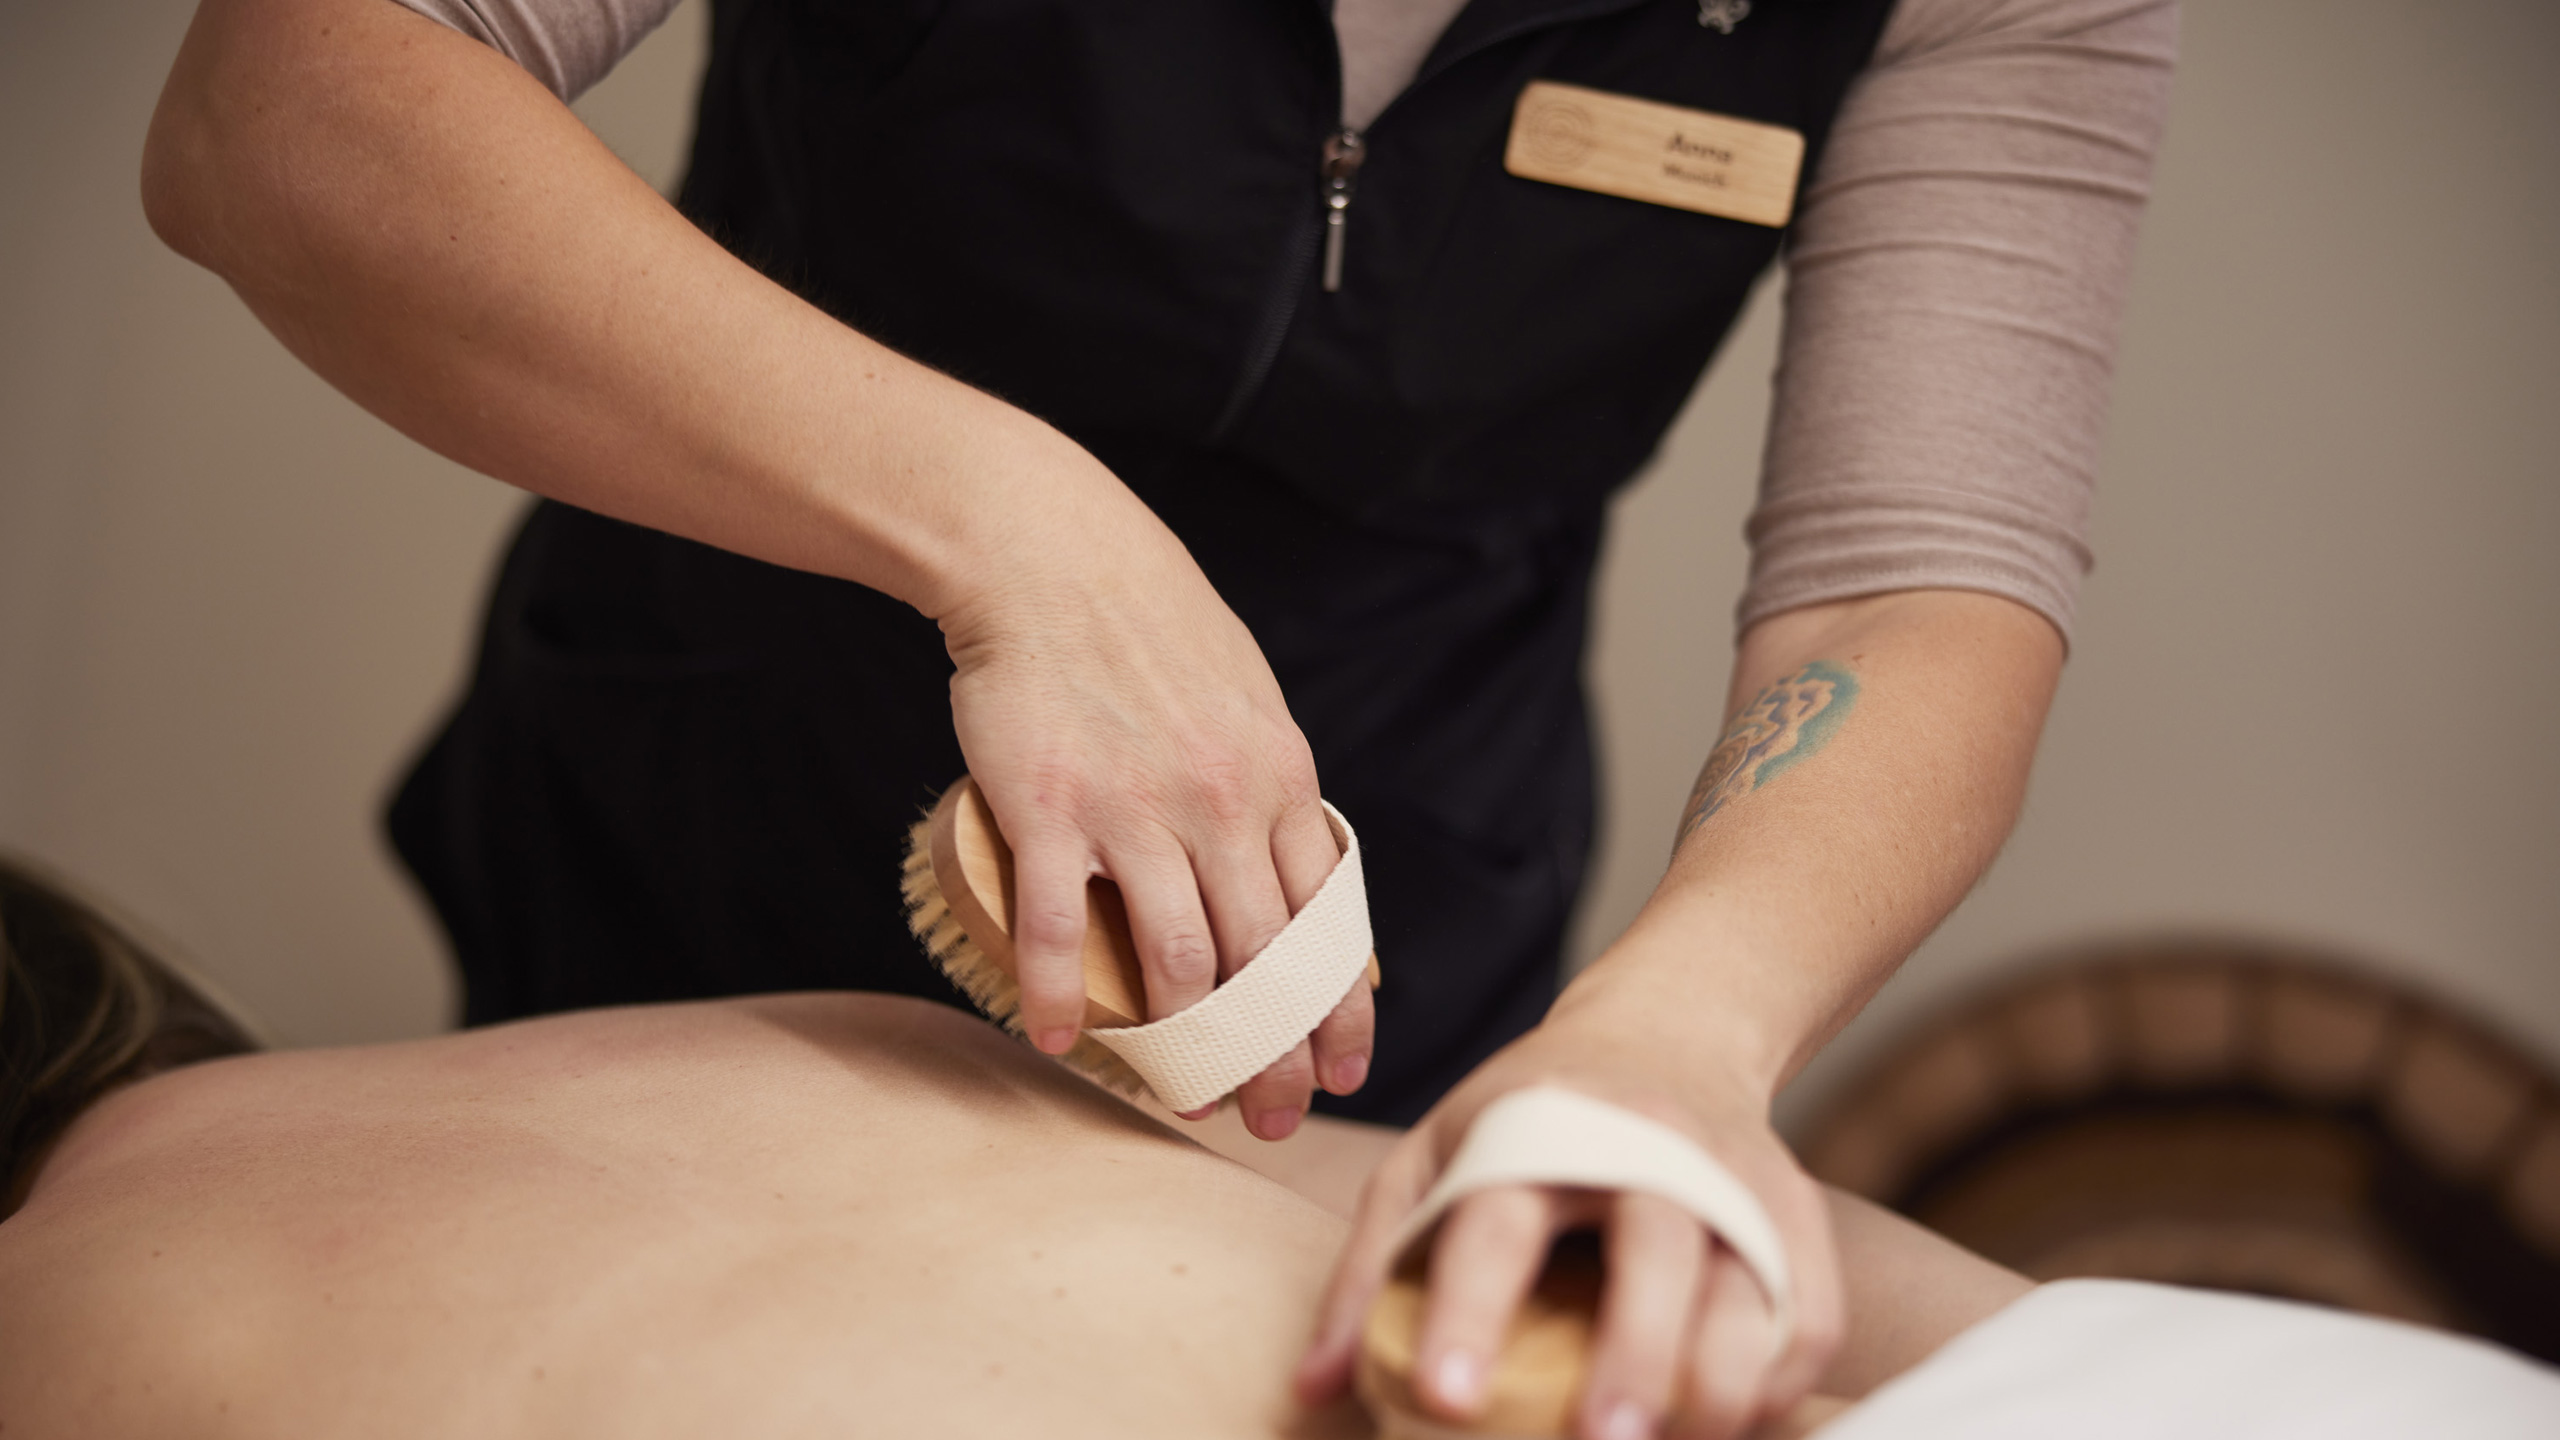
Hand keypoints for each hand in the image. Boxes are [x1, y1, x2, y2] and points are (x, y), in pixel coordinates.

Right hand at [937, 449, 1374, 1137]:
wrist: (1048, 555)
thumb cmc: (1147, 625)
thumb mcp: (1247, 698)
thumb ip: (1271, 782)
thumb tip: (1296, 858)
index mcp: (1280, 779)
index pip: (1328, 921)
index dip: (1338, 1009)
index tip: (1340, 1071)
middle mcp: (1222, 803)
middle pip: (1265, 963)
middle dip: (1275, 1056)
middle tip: (1267, 1118)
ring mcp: (1135, 809)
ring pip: (1178, 962)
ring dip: (1184, 1047)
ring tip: (1180, 1093)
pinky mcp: (1049, 808)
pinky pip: (1061, 929)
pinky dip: (1058, 997)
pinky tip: (1055, 1038)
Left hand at [1294, 1009, 1842, 1438]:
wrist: (1668, 1030)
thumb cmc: (1528, 1115)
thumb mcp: (1434, 1154)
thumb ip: (1372, 1266)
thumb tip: (1316, 1388)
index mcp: (1536, 1127)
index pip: (1499, 1222)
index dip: (1470, 1312)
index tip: (1444, 1399)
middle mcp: (1648, 1145)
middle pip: (1657, 1250)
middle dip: (1634, 1357)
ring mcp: (1734, 1176)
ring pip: (1751, 1292)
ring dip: (1718, 1392)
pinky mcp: (1796, 1215)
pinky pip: (1808, 1318)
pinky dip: (1775, 1389)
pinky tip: (1722, 1426)